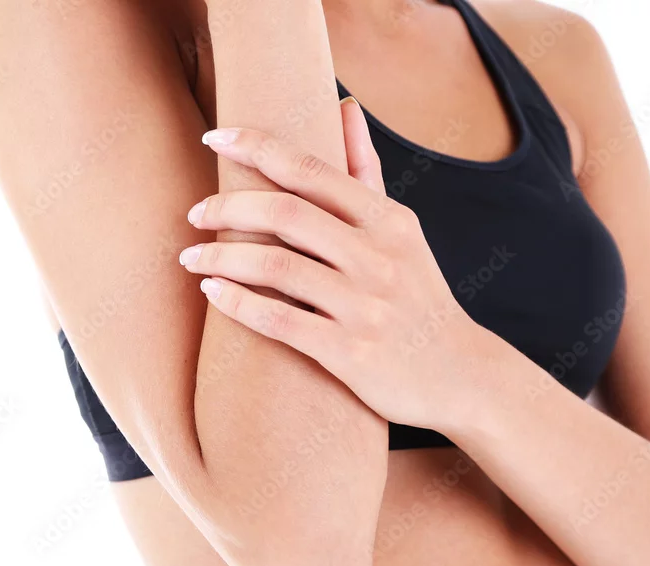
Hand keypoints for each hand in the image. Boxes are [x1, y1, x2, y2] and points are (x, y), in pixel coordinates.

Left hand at [178, 99, 483, 431]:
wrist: (460, 375)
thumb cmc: (418, 299)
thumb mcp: (401, 233)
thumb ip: (367, 173)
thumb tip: (346, 106)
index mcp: (389, 222)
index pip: (313, 170)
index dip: (257, 147)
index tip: (214, 137)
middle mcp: (379, 259)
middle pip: (285, 213)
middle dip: (228, 206)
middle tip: (194, 212)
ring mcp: (365, 307)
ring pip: (275, 266)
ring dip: (221, 256)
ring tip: (189, 255)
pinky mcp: (351, 354)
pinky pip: (280, 322)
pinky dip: (238, 303)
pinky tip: (212, 292)